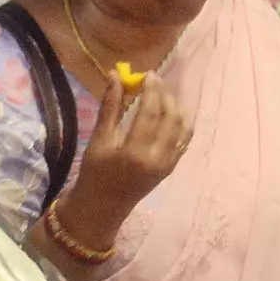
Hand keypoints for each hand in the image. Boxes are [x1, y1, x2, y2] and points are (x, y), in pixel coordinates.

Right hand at [58, 74, 191, 241]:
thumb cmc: (95, 172)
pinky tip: (170, 112)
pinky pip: (184, 140)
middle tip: (154, 82)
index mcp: (136, 152)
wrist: (103, 206)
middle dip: (165, 95)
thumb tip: (115, 75)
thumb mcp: (99, 139)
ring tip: (161, 95)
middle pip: (171, 117)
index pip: (151, 113)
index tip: (149, 74)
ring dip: (175, 107)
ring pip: (183, 127)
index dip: (152, 90)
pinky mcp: (172, 167)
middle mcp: (158, 158)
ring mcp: (168, 164)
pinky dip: (181, 122)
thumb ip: (110, 106)